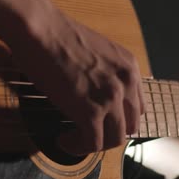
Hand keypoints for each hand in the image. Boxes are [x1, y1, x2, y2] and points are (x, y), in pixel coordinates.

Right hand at [12, 9, 144, 155]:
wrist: (41, 30)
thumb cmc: (58, 37)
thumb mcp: (98, 53)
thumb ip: (106, 74)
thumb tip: (96, 94)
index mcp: (130, 68)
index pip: (137, 107)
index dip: (120, 119)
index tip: (104, 123)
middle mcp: (126, 84)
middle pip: (130, 127)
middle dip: (109, 134)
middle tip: (89, 134)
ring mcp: (110, 99)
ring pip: (114, 140)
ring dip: (94, 144)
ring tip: (74, 139)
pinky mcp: (90, 112)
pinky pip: (92, 144)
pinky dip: (78, 148)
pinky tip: (64, 140)